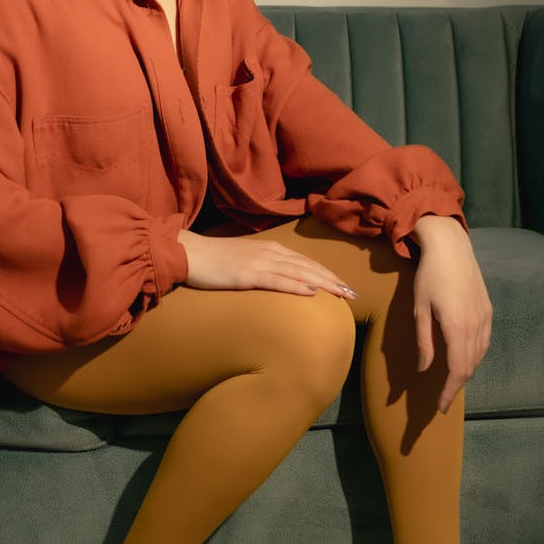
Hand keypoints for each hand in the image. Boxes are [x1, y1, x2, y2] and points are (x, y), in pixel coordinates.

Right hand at [177, 229, 357, 298]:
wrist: (189, 253)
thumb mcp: (244, 260)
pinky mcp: (247, 275)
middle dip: (333, 280)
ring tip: (342, 294)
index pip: (306, 262)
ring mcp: (260, 263)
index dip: (327, 273)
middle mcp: (270, 253)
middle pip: (309, 267)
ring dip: (324, 283)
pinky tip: (312, 291)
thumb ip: (263, 266)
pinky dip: (297, 285)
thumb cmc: (213, 260)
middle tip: (353, 293)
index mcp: (270, 249)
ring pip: (300, 272)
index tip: (344, 285)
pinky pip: (277, 280)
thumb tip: (277, 278)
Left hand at [411, 216, 491, 412]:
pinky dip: (475, 356)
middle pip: (470, 366)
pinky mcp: (488, 310)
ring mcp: (485, 318)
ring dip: (466, 371)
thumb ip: (424, 342)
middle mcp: (476, 326)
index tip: (440, 407)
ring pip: (479, 355)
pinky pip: (484, 342)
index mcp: (457, 327)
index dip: (449, 391)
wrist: (451, 248)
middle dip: (456, 385)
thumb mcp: (420, 310)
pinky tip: (465, 359)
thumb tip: (424, 369)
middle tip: (443, 399)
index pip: (457, 370)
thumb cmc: (429, 276)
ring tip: (452, 382)